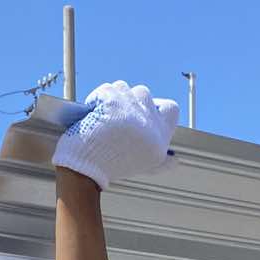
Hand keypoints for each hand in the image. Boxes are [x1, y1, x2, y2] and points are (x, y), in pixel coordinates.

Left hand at [52, 80, 179, 189]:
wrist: (85, 172)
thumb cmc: (109, 168)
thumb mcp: (142, 167)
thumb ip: (162, 161)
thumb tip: (175, 160)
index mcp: (159, 141)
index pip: (171, 110)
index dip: (154, 106)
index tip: (138, 113)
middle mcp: (150, 125)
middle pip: (143, 93)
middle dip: (126, 101)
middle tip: (113, 117)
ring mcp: (133, 111)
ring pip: (123, 88)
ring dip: (111, 98)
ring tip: (101, 117)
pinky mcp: (115, 102)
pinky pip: (106, 89)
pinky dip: (96, 99)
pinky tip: (91, 114)